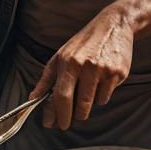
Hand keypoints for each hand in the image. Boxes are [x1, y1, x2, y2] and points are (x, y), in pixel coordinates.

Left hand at [29, 4, 134, 130]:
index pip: (61, 95)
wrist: (115, 24)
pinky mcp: (118, 73)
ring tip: (86, 92)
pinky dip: (101, 95)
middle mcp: (86, 66)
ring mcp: (104, 70)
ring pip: (93, 103)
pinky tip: (100, 81)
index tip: (54, 124)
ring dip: (86, 106)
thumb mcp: (61, 55)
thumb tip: (32, 98)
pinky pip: (106, 97)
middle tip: (68, 120)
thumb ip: (46, 79)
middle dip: (72, 117)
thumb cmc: (84, 42)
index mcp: (68, 61)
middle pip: (79, 104)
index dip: (57, 114)